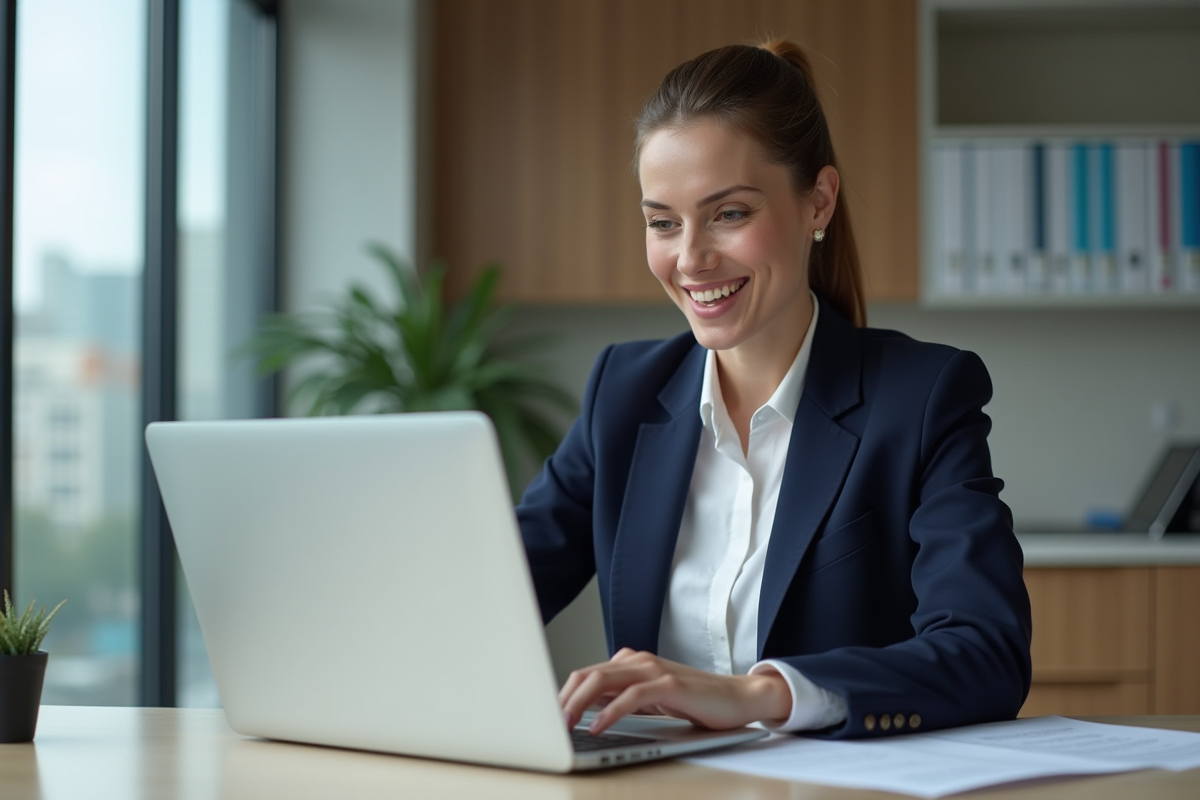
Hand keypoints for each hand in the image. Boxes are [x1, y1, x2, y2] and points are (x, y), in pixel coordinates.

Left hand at [559, 648, 791, 733]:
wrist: (739, 697)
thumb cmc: (696, 701)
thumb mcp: (652, 700)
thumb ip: (622, 699)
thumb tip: (587, 711)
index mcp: (632, 662)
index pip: (586, 674)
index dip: (563, 694)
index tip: (547, 717)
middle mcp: (639, 660)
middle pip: (588, 675)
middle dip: (563, 699)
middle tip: (547, 723)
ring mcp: (654, 670)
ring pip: (603, 681)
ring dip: (578, 704)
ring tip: (564, 725)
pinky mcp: (669, 684)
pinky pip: (631, 696)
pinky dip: (610, 711)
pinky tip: (597, 726)